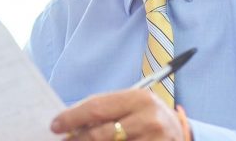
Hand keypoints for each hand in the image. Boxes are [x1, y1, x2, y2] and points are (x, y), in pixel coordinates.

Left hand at [50, 89, 183, 140]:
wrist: (180, 131)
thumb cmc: (147, 116)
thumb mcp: (130, 105)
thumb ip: (104, 110)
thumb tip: (70, 121)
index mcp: (139, 98)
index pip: (97, 108)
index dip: (72, 117)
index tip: (55, 125)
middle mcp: (148, 119)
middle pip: (101, 133)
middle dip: (77, 138)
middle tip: (65, 140)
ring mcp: (154, 140)